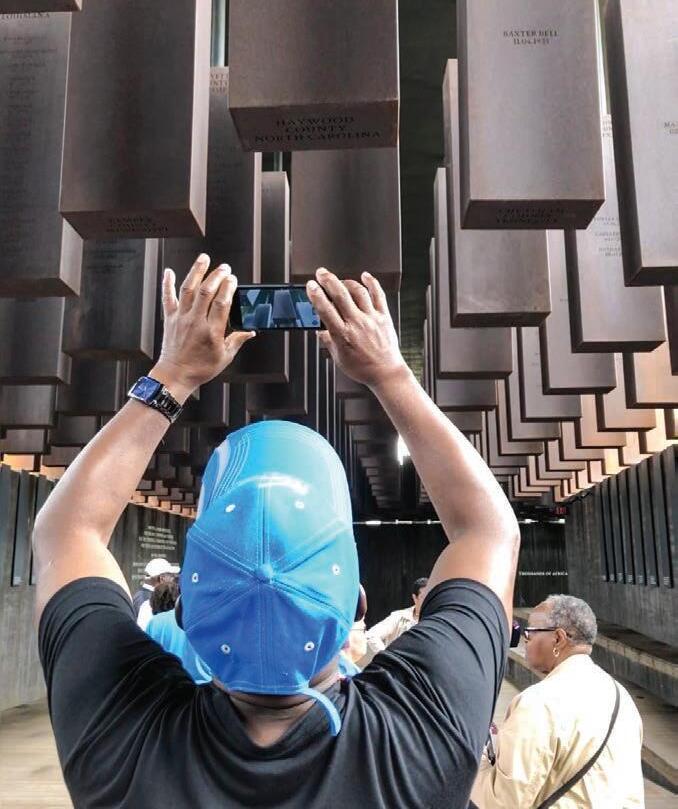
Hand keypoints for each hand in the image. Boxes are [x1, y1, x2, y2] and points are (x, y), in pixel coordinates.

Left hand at [152, 254, 254, 399]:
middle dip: (216, 276)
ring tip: (204, 258)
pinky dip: (167, 283)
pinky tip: (168, 271)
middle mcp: (195, 322)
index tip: (233, 279)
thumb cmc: (200, 369)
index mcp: (212, 332)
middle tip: (224, 267)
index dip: (228, 288)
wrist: (175, 375)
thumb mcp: (224, 357)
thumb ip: (237, 341)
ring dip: (196, 271)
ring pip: (188, 289)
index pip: (221, 303)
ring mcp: (181, 318)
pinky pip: (168, 297)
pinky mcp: (170, 318)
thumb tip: (250, 332)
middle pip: (206, 292)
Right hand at [306, 268, 407, 388]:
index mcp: (343, 335)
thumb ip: (328, 342)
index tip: (311, 285)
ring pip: (358, 292)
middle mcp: (357, 324)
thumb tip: (320, 332)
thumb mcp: (339, 358)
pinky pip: (378, 295)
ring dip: (347, 281)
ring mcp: (371, 319)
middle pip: (341, 295)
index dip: (316, 295)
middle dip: (329, 280)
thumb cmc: (363, 368)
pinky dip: (372, 283)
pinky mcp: (384, 317)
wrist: (386, 372)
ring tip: (339, 280)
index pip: (325, 310)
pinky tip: (365, 276)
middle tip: (321, 273)